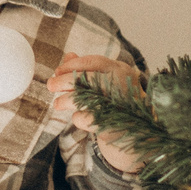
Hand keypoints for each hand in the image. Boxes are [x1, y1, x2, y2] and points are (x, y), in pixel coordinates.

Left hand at [49, 52, 145, 173]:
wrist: (139, 133)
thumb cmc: (118, 103)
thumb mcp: (106, 83)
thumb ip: (88, 69)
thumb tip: (68, 56)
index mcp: (122, 71)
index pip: (95, 61)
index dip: (73, 64)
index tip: (58, 70)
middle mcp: (124, 85)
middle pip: (88, 78)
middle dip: (64, 81)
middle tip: (51, 85)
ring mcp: (121, 104)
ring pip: (86, 97)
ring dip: (66, 100)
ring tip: (57, 103)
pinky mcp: (114, 124)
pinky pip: (86, 118)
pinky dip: (78, 117)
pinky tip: (77, 117)